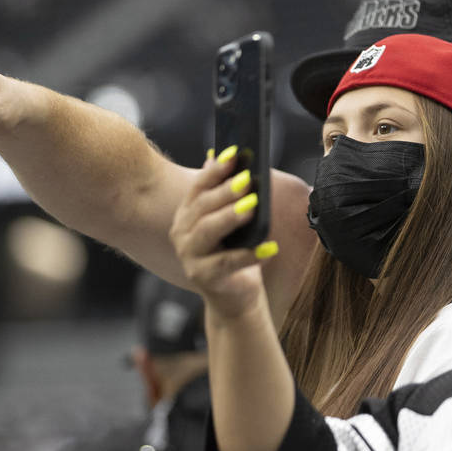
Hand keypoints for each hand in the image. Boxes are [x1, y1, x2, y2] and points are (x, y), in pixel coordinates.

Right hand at [170, 149, 278, 319]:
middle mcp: (181, 232)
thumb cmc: (235, 252)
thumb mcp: (232, 220)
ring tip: (253, 208)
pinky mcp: (202, 278)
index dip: (216, 170)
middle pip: (203, 207)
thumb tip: (222, 156)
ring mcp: (189, 256)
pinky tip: (270, 248)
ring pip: (208, 231)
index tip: (235, 154)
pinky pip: (227, 263)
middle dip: (225, 192)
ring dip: (231, 217)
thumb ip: (227, 193)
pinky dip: (250, 255)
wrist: (235, 296)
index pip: (199, 187)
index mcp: (187, 214)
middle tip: (247, 180)